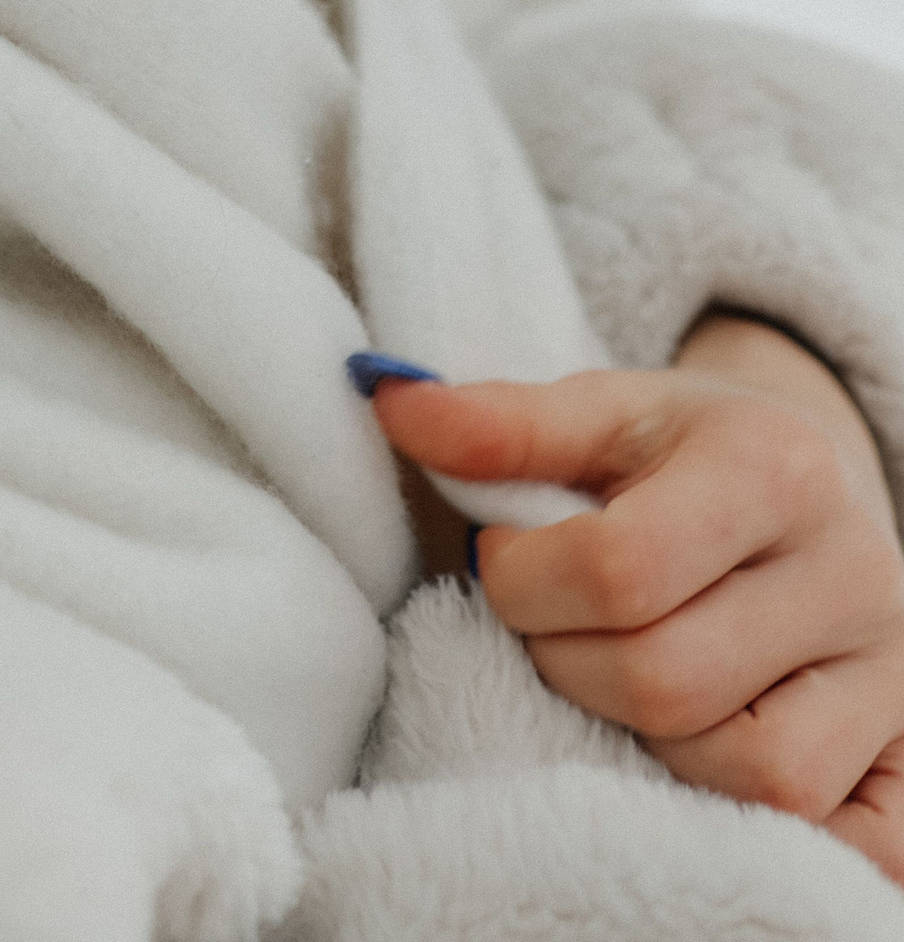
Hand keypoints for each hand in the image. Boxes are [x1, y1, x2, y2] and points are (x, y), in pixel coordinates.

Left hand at [374, 318, 903, 881]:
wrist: (820, 492)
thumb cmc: (692, 457)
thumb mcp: (607, 413)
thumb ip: (500, 421)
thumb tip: (386, 401)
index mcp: (777, 468)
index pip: (620, 568)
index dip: (526, 582)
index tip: (505, 561)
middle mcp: (856, 575)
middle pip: (670, 681)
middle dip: (570, 664)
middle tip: (555, 626)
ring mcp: (893, 678)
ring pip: (751, 772)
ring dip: (652, 742)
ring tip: (630, 674)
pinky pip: (841, 838)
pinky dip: (754, 817)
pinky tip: (705, 751)